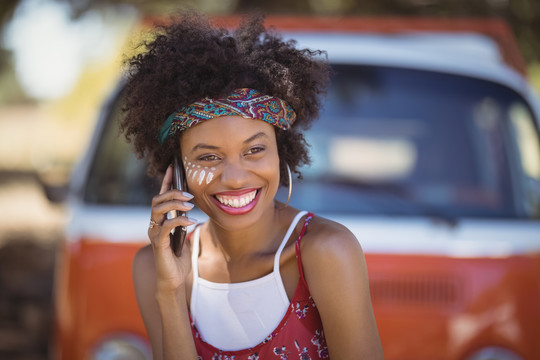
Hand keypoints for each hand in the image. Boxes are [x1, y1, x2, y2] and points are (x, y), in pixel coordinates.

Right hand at [148, 165, 195, 292]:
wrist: (174, 280)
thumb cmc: (178, 259)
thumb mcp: (184, 236)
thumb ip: (184, 222)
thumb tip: (192, 209)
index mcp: (160, 220)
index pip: (161, 196)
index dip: (166, 181)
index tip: (174, 168)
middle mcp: (154, 224)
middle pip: (158, 200)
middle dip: (173, 193)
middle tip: (189, 195)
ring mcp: (154, 233)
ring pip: (158, 209)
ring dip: (175, 204)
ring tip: (190, 205)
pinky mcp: (158, 243)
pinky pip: (166, 225)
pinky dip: (179, 220)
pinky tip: (190, 221)